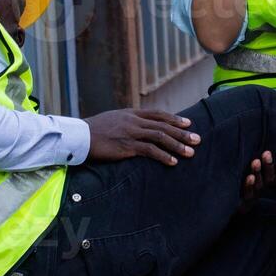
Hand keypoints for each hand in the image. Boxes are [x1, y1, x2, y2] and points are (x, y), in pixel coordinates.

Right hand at [86, 109, 200, 165]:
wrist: (78, 136)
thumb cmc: (93, 130)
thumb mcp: (113, 120)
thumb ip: (127, 122)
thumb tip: (138, 127)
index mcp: (131, 113)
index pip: (158, 115)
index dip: (174, 119)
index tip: (188, 123)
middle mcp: (134, 121)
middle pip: (163, 125)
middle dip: (182, 133)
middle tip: (197, 139)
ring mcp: (131, 133)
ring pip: (160, 137)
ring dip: (177, 145)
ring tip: (191, 152)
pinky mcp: (126, 146)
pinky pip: (149, 151)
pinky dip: (163, 156)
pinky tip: (173, 162)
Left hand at [240, 150, 275, 211]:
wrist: (240, 207)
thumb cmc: (252, 189)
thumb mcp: (261, 180)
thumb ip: (267, 169)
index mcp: (270, 185)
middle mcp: (265, 190)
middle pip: (269, 178)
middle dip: (268, 165)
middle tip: (267, 153)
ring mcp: (256, 195)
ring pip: (259, 184)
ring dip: (257, 172)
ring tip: (256, 161)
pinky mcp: (246, 200)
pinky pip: (249, 192)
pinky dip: (249, 185)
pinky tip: (250, 177)